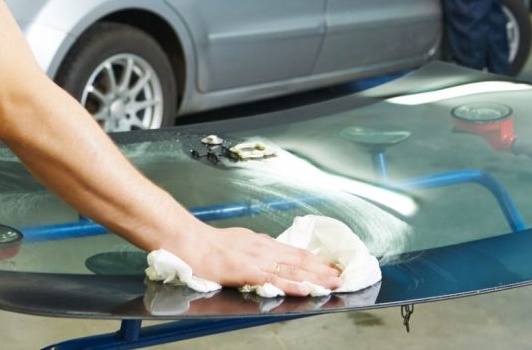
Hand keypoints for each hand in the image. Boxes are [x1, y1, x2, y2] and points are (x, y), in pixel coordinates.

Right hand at [177, 225, 342, 295]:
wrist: (189, 241)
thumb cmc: (206, 244)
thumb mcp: (236, 241)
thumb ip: (253, 248)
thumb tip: (266, 253)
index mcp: (261, 242)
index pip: (293, 252)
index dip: (314, 260)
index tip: (330, 265)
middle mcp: (264, 248)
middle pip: (300, 260)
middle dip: (322, 268)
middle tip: (342, 275)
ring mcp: (258, 259)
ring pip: (294, 269)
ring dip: (317, 276)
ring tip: (334, 282)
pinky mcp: (250, 271)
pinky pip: (278, 280)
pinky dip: (297, 285)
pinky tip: (309, 290)